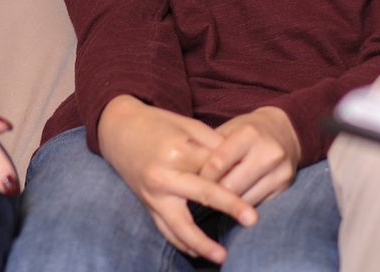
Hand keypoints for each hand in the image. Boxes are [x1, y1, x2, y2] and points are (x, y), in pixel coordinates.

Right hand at [97, 94, 258, 262]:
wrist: (120, 130)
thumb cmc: (159, 124)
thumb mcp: (189, 125)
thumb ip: (215, 144)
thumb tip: (239, 165)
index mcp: (177, 152)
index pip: (214, 167)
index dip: (237, 172)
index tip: (259, 180)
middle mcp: (163, 176)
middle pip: (202, 195)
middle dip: (229, 208)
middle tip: (253, 220)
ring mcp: (153, 194)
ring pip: (179, 225)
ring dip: (201, 244)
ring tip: (222, 256)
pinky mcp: (147, 206)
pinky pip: (165, 231)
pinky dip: (182, 243)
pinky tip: (197, 252)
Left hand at [197, 105, 299, 206]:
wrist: (285, 131)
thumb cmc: (248, 131)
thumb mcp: (229, 130)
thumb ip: (211, 149)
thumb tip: (187, 174)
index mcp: (250, 134)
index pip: (217, 163)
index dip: (201, 176)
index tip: (191, 182)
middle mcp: (268, 152)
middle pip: (230, 186)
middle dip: (212, 193)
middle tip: (199, 196)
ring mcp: (280, 171)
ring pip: (243, 201)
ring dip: (227, 204)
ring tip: (215, 200)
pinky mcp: (285, 186)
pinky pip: (256, 204)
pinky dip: (242, 205)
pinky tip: (234, 202)